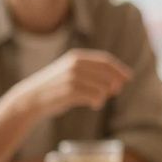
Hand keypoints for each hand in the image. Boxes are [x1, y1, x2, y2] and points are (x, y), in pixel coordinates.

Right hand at [12, 49, 131, 118]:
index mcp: (76, 57)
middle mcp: (75, 64)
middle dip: (115, 83)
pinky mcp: (70, 91)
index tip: (129, 77)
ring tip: (98, 100)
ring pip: (103, 86)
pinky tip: (94, 105)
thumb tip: (119, 82)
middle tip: (115, 91)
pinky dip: (98, 102)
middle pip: (107, 73)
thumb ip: (91, 73)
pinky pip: (95, 97)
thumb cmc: (55, 87)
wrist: (32, 98)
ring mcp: (72, 77)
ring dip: (104, 95)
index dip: (119, 69)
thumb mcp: (71, 72)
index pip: (105, 60)